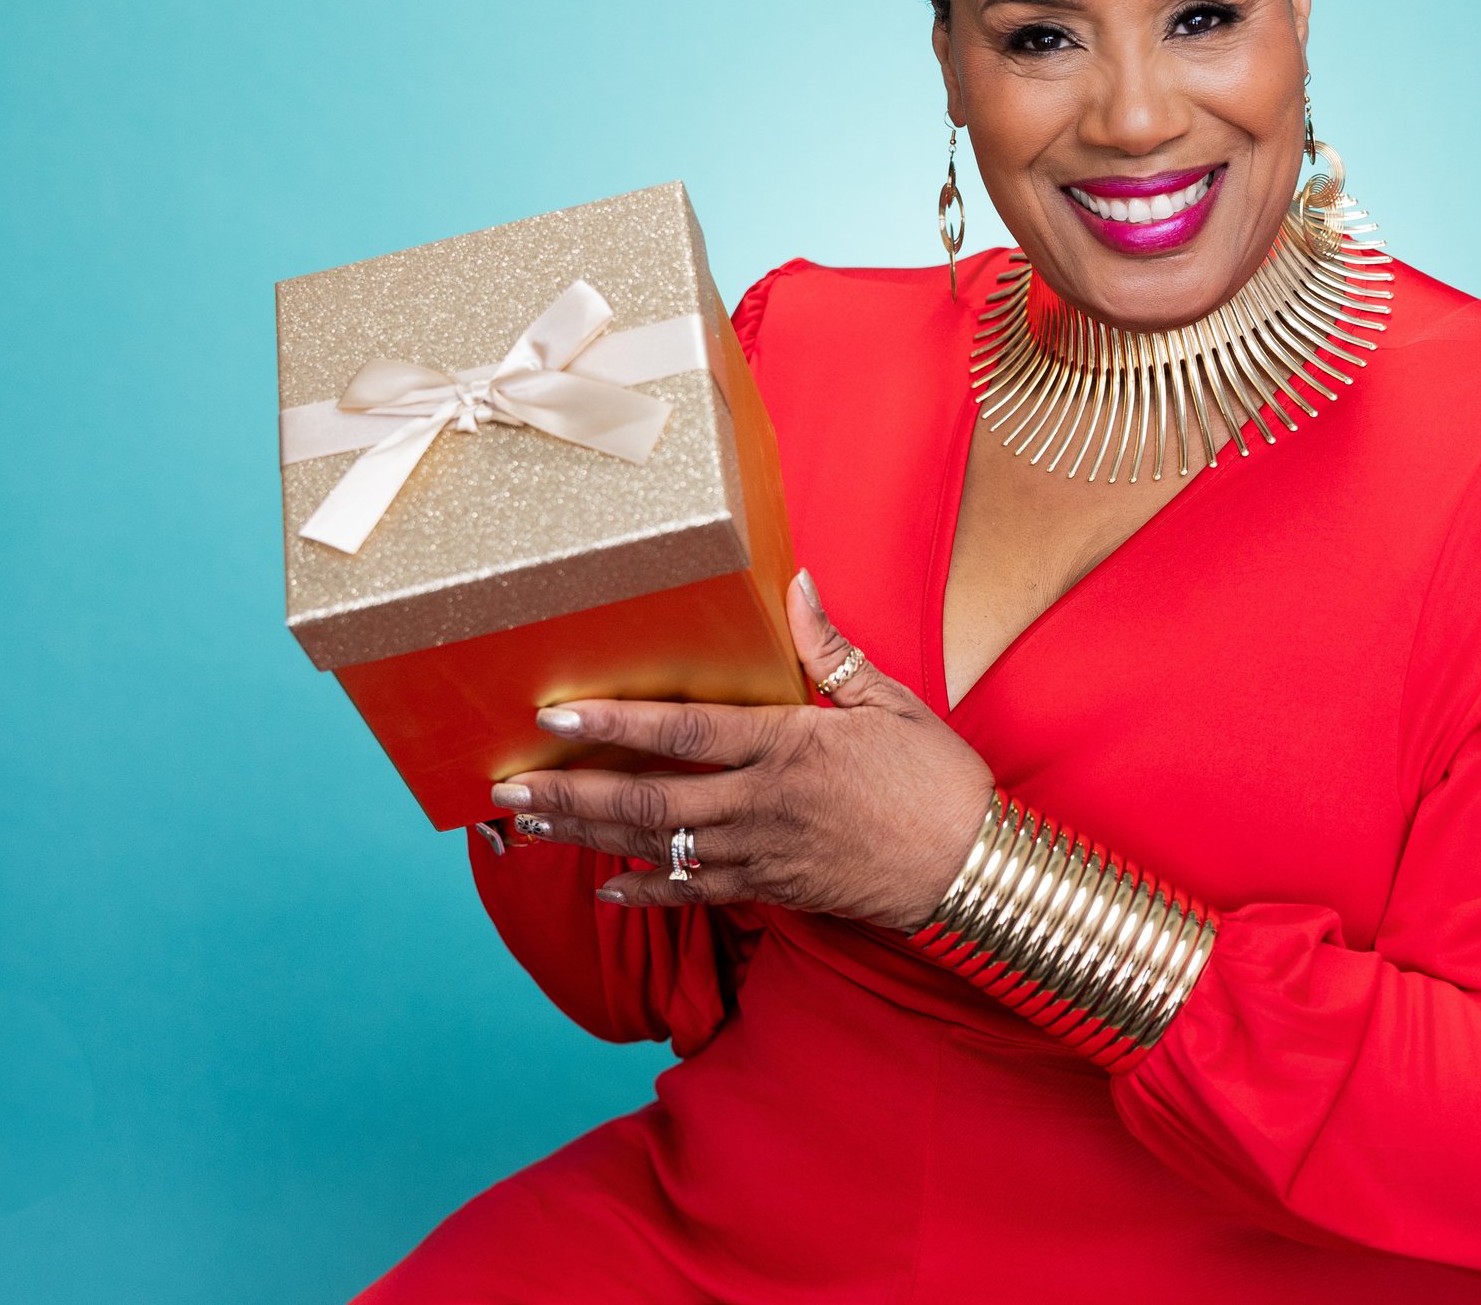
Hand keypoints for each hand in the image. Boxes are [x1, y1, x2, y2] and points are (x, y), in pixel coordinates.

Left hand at [488, 570, 995, 933]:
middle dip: (571, 793)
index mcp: (788, 746)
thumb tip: (799, 586)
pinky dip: (645, 890)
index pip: (684, 732)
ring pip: (656, 847)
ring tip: (529, 826)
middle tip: (507, 787)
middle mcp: (761, 803)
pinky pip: (693, 893)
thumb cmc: (937, 782)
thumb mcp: (889, 703)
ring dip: (587, 837)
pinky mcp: (770, 889)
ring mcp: (760, 853)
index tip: (556, 715)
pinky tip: (603, 887)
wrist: (974, 871)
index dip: (615, 725)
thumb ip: (830, 650)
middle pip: (646, 799)